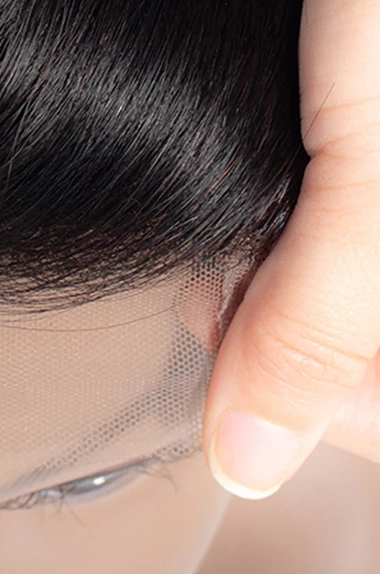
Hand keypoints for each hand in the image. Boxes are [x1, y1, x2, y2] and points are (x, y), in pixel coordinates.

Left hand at [202, 0, 379, 499]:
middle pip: (355, 343)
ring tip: (220, 243)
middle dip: (273, 332)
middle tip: (218, 293)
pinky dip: (260, 211)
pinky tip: (233, 190)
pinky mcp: (353, 113)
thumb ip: (327, 320)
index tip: (237, 378)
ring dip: (257, 272)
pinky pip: (310, 201)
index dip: (318, 409)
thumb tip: (252, 461)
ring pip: (324, 272)